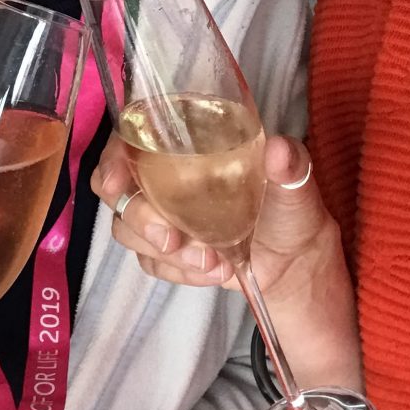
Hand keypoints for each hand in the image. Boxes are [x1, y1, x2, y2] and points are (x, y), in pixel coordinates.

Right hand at [93, 135, 364, 393]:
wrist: (295, 259)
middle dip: (140, 218)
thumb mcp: (296, 180)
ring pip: (127, 229)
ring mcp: (163, 212)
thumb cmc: (291, 206)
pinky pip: (150, 262)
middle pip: (119, 190)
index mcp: (189, 140)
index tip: (118, 183)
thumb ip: (289, 163)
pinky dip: (179, 271)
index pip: (131, 138)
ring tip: (213, 261)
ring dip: (165, 252)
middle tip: (173, 239)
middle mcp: (166, 173)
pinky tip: (214, 271)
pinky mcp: (166, 248)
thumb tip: (279, 151)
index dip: (113, 157)